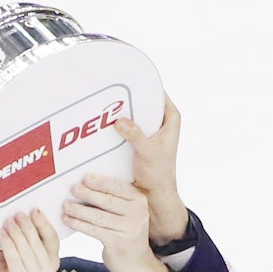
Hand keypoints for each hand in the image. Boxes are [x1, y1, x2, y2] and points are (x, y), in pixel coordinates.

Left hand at [0, 210, 58, 271]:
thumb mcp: (11, 255)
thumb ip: (17, 241)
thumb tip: (15, 217)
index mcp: (50, 267)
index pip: (52, 241)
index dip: (44, 224)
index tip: (34, 210)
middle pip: (39, 242)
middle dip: (27, 225)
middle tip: (17, 213)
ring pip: (27, 248)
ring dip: (16, 232)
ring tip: (7, 221)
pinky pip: (15, 256)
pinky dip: (8, 243)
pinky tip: (2, 233)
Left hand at [63, 175, 171, 271]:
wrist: (136, 263)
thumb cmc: (126, 233)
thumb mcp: (127, 213)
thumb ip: (115, 199)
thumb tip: (87, 184)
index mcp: (139, 201)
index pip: (118, 187)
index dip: (101, 182)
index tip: (85, 177)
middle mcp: (137, 213)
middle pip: (108, 201)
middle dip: (88, 194)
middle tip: (72, 188)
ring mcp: (129, 229)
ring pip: (98, 216)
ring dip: (79, 210)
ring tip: (66, 205)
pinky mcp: (119, 242)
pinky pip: (94, 230)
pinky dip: (79, 224)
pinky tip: (68, 219)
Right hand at [111, 96, 186, 244]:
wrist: (152, 195)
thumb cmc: (159, 174)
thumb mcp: (148, 152)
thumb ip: (136, 135)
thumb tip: (121, 121)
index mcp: (171, 119)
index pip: (158, 93)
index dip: (145, 84)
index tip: (128, 76)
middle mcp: (160, 121)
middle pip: (142, 101)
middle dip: (127, 97)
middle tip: (110, 90)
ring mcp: (147, 130)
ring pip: (132, 114)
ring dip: (119, 112)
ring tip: (103, 104)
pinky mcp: (135, 139)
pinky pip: (124, 127)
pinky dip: (115, 126)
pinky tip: (101, 124)